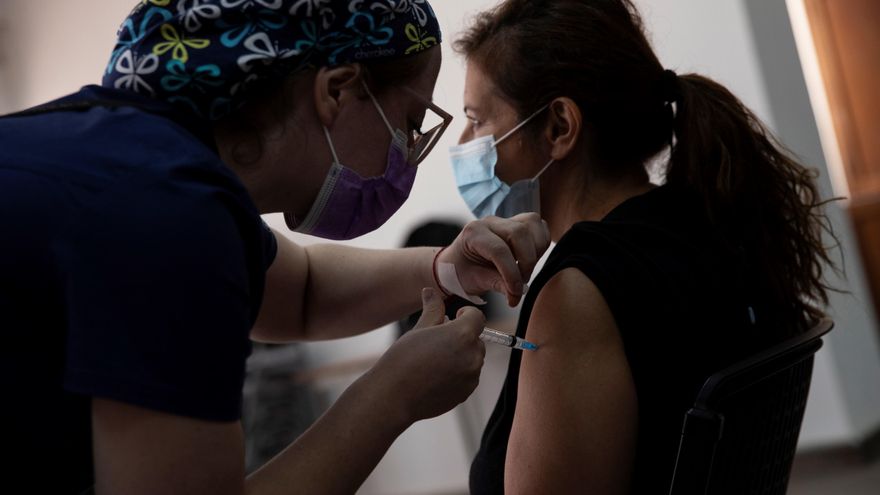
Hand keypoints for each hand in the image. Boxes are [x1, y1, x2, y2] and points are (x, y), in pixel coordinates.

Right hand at [365, 288, 485, 423]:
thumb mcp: (418, 329)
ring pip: (473, 358)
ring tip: (434, 361)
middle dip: (462, 337)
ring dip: (461, 356)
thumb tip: (431, 292)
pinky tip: (435, 376)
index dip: (466, 315)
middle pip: (476, 339)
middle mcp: (472, 355)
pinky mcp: (466, 392)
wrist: (393, 397)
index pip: (477, 317)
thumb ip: (433, 310)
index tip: (452, 318)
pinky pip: (468, 376)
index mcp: (462, 335)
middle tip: (438, 342)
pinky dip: (458, 373)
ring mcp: (471, 376)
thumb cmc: (402, 360)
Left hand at [440, 213, 550, 305]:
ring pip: (532, 225)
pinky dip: (541, 243)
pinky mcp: (518, 222)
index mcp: (473, 233)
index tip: (515, 293)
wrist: (459, 263)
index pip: (499, 250)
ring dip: (536, 252)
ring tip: (524, 271)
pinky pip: (538, 226)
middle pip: (519, 233)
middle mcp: (490, 222)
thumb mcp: (474, 281)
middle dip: (526, 262)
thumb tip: (517, 293)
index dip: (511, 274)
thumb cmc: (463, 272)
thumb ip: (496, 284)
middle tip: (520, 283)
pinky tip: (530, 259)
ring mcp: (505, 219)